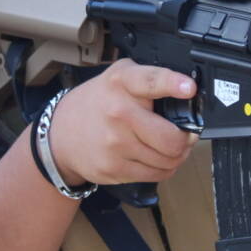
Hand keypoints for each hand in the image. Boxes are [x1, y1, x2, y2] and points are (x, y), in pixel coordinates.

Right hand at [49, 60, 197, 186]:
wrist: (61, 134)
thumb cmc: (98, 102)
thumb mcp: (120, 77)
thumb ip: (150, 79)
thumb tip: (188, 94)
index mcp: (122, 83)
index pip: (150, 81)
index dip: (172, 83)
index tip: (188, 88)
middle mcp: (118, 112)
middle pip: (172, 138)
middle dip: (186, 139)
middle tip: (186, 134)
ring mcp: (115, 144)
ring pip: (169, 160)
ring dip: (177, 155)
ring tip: (168, 146)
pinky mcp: (114, 168)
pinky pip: (156, 174)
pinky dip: (164, 168)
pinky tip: (155, 157)